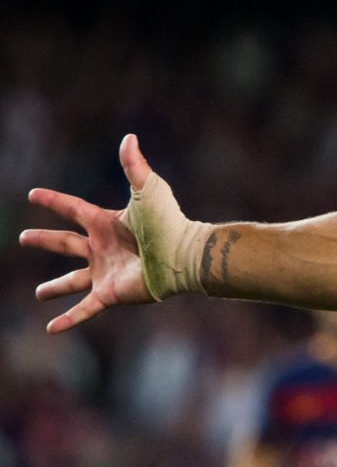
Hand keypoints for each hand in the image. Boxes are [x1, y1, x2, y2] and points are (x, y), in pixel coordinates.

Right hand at [22, 134, 205, 332]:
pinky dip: (68, 319)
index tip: (33, 195)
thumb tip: (129, 137)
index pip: (72, 209)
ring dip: (55, 287)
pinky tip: (51, 329)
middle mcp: (103, 248)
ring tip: (39, 293)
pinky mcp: (110, 293)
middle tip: (23, 238)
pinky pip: (84, 309)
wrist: (183, 257)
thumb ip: (134, 165)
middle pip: (65, 243)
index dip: (53, 201)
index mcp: (106, 222)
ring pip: (73, 280)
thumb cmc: (168, 223)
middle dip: (45, 241)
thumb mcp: (148, 190)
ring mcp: (105, 272)